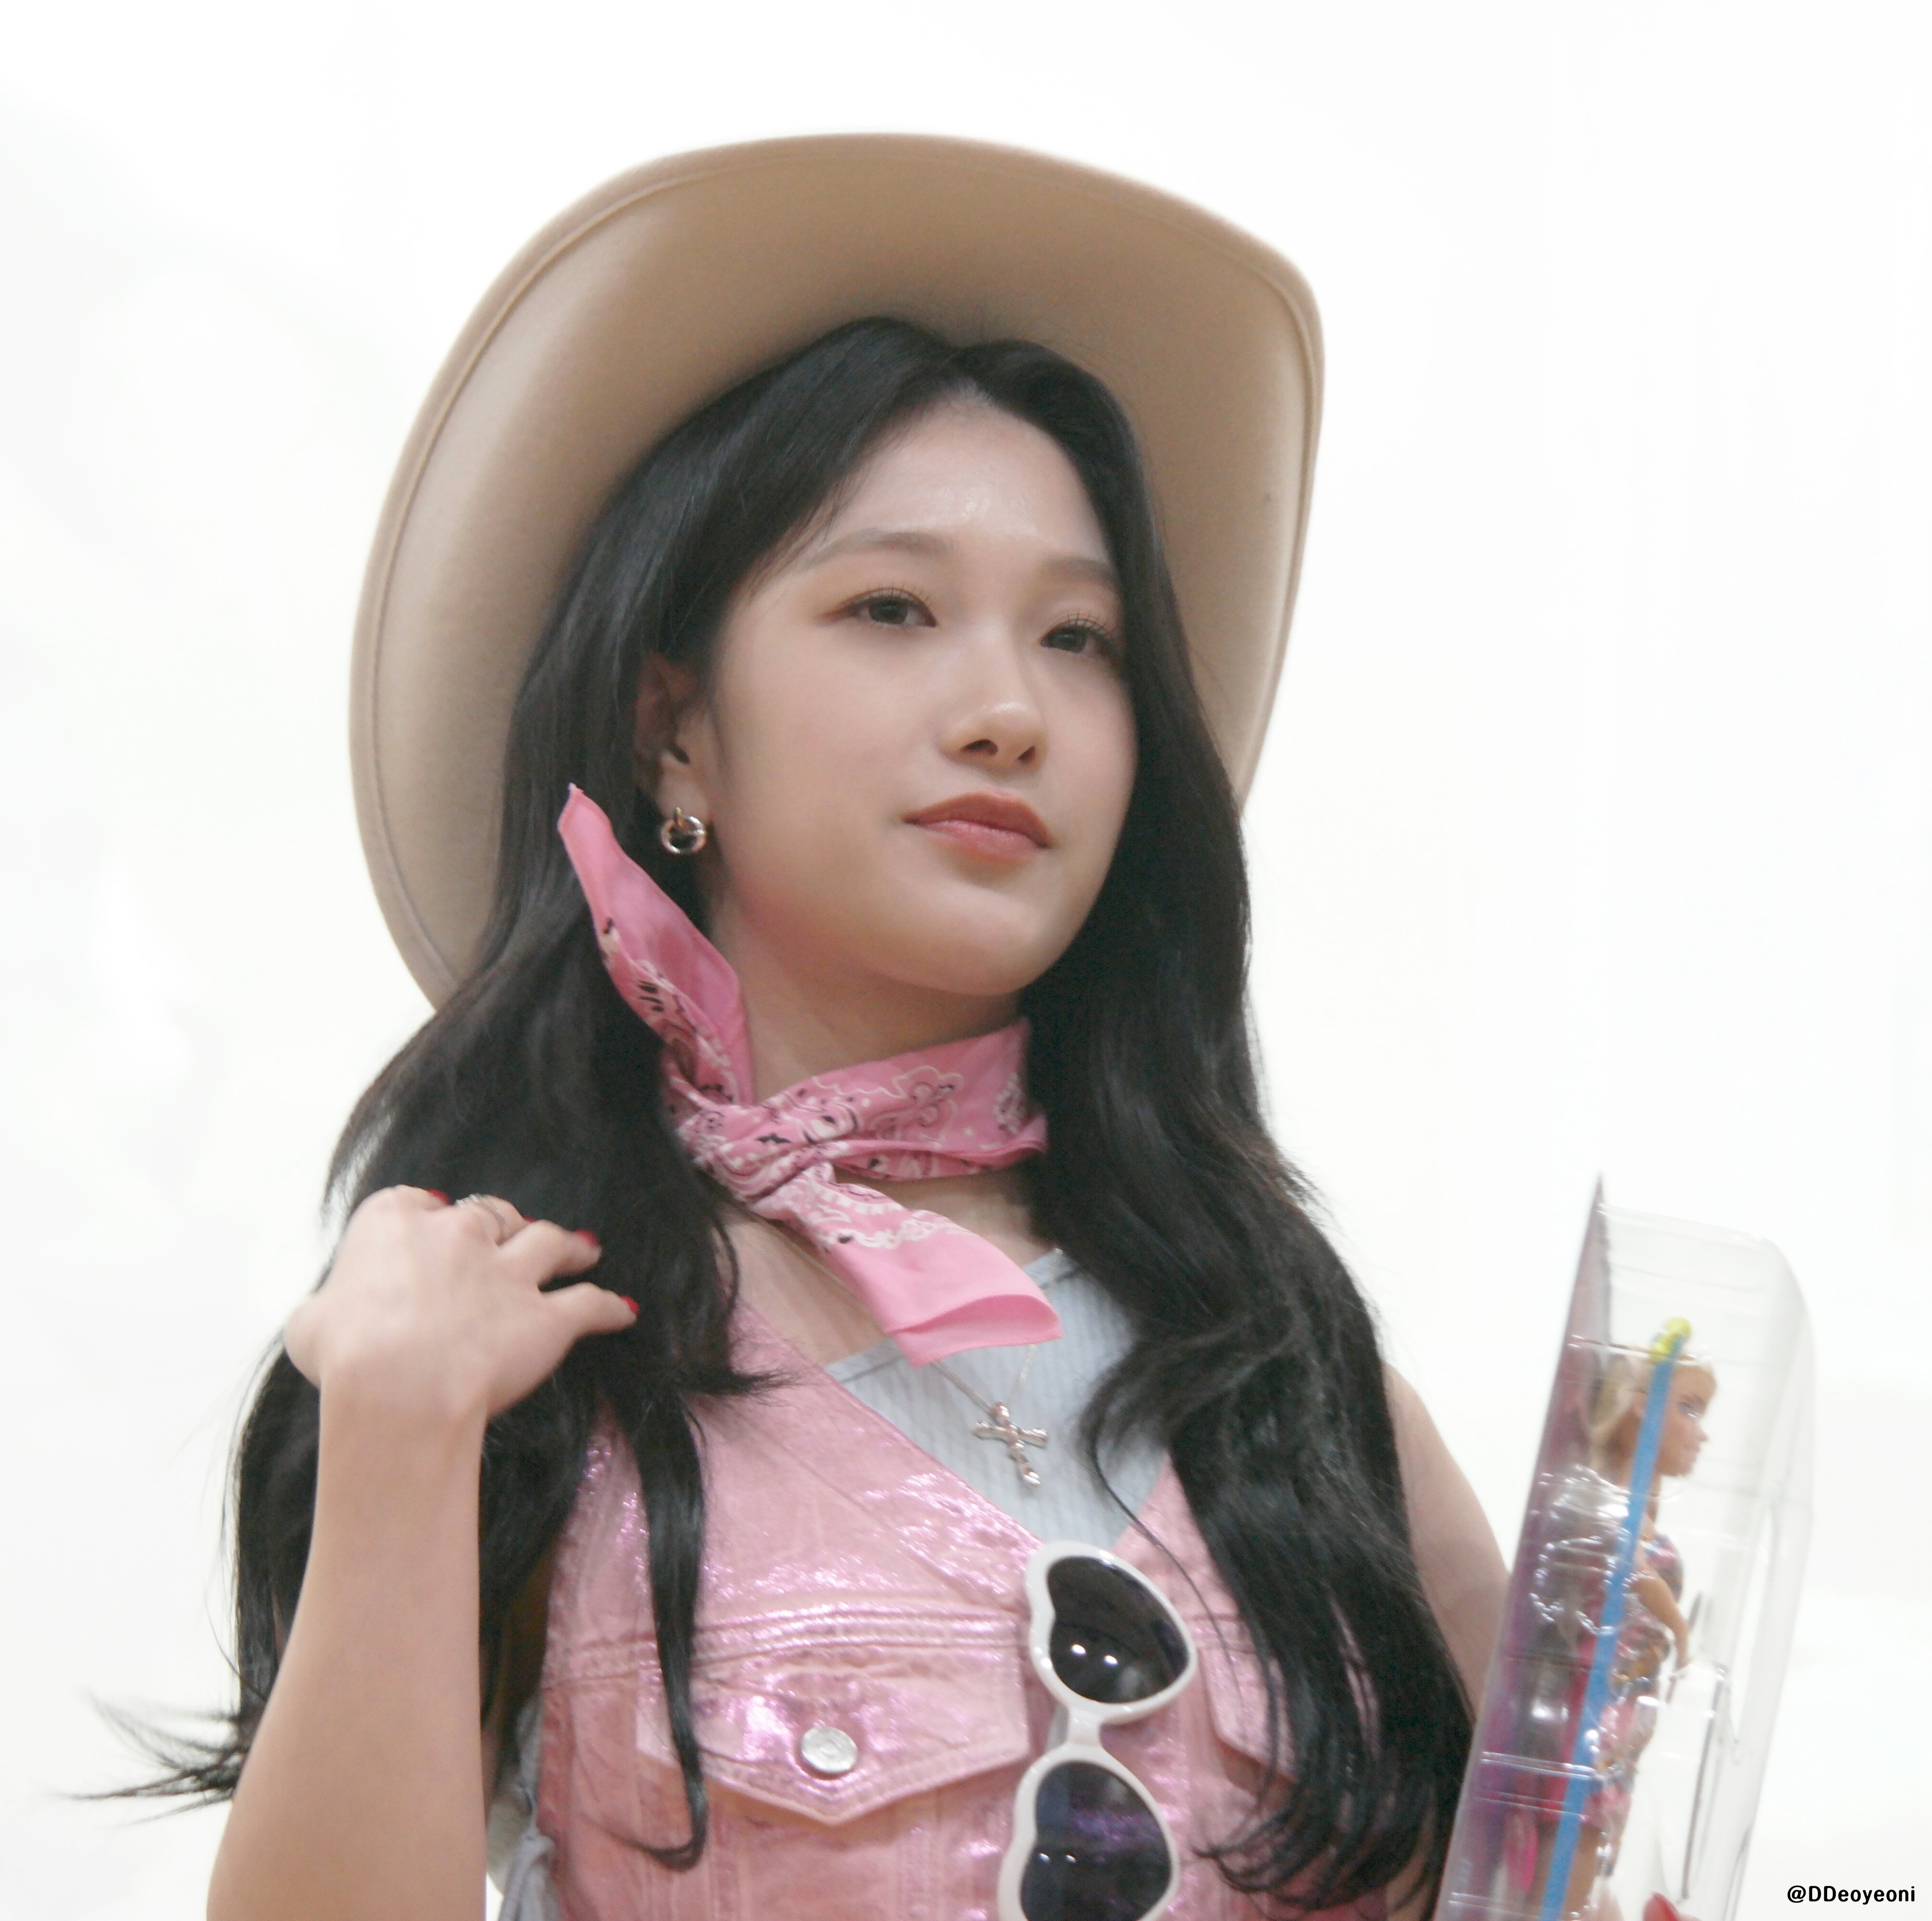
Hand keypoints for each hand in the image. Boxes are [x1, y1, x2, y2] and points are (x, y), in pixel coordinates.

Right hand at [284, 1188, 637, 1425]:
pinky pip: (590, 1304)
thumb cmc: (342, 1355)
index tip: (434, 1227)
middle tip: (514, 1234)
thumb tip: (326, 1317)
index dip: (427, 1219)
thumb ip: (327, 1307)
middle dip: (503, 1223)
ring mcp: (508, 1271)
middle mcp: (457, 1234)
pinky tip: (623, 1312)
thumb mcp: (309, 1323)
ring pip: (550, 1241)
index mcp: (394, 1222)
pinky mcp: (547, 1315)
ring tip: (584, 1248)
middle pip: (489, 1214)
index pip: (414, 1203)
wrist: (396, 1386)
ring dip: (570, 1244)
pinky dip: (609, 1308)